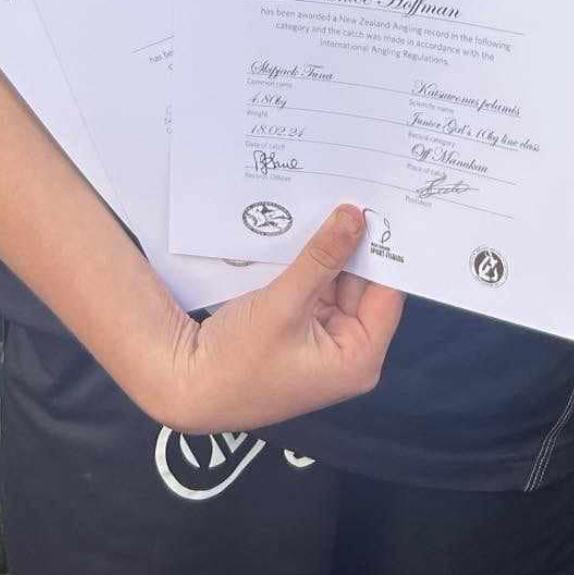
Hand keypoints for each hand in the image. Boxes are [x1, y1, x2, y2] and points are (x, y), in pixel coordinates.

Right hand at [155, 204, 405, 433]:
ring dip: (329, 250)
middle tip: (358, 189)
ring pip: (336, 282)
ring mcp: (322, 339)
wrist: (187, 385)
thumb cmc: (238, 359)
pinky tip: (306, 225)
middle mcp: (347, 351)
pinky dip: (309, 263)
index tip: (386, 204)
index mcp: (359, 358)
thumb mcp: (284, 304)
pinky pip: (314, 288)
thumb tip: (356, 215)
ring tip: (334, 197)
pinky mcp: (298, 329)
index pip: (387, 294)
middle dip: (354, 244)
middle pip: (362, 285)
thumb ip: (322, 258)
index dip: (386, 251)